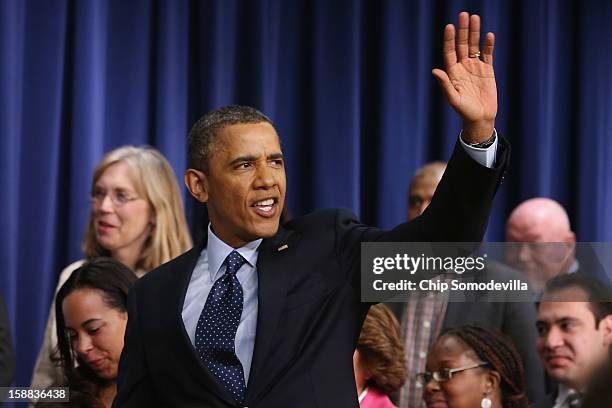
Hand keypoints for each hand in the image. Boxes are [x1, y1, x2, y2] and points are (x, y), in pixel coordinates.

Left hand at [432, 12, 496, 142]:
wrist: (480, 118)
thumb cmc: (464, 111)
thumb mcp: (453, 99)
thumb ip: (445, 84)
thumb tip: (435, 70)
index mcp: (453, 73)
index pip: (449, 51)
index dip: (449, 39)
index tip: (449, 26)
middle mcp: (463, 67)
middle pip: (462, 44)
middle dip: (463, 30)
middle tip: (463, 14)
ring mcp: (475, 67)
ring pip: (475, 46)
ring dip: (475, 32)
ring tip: (475, 17)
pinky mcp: (487, 70)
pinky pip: (488, 55)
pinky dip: (488, 45)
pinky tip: (489, 35)